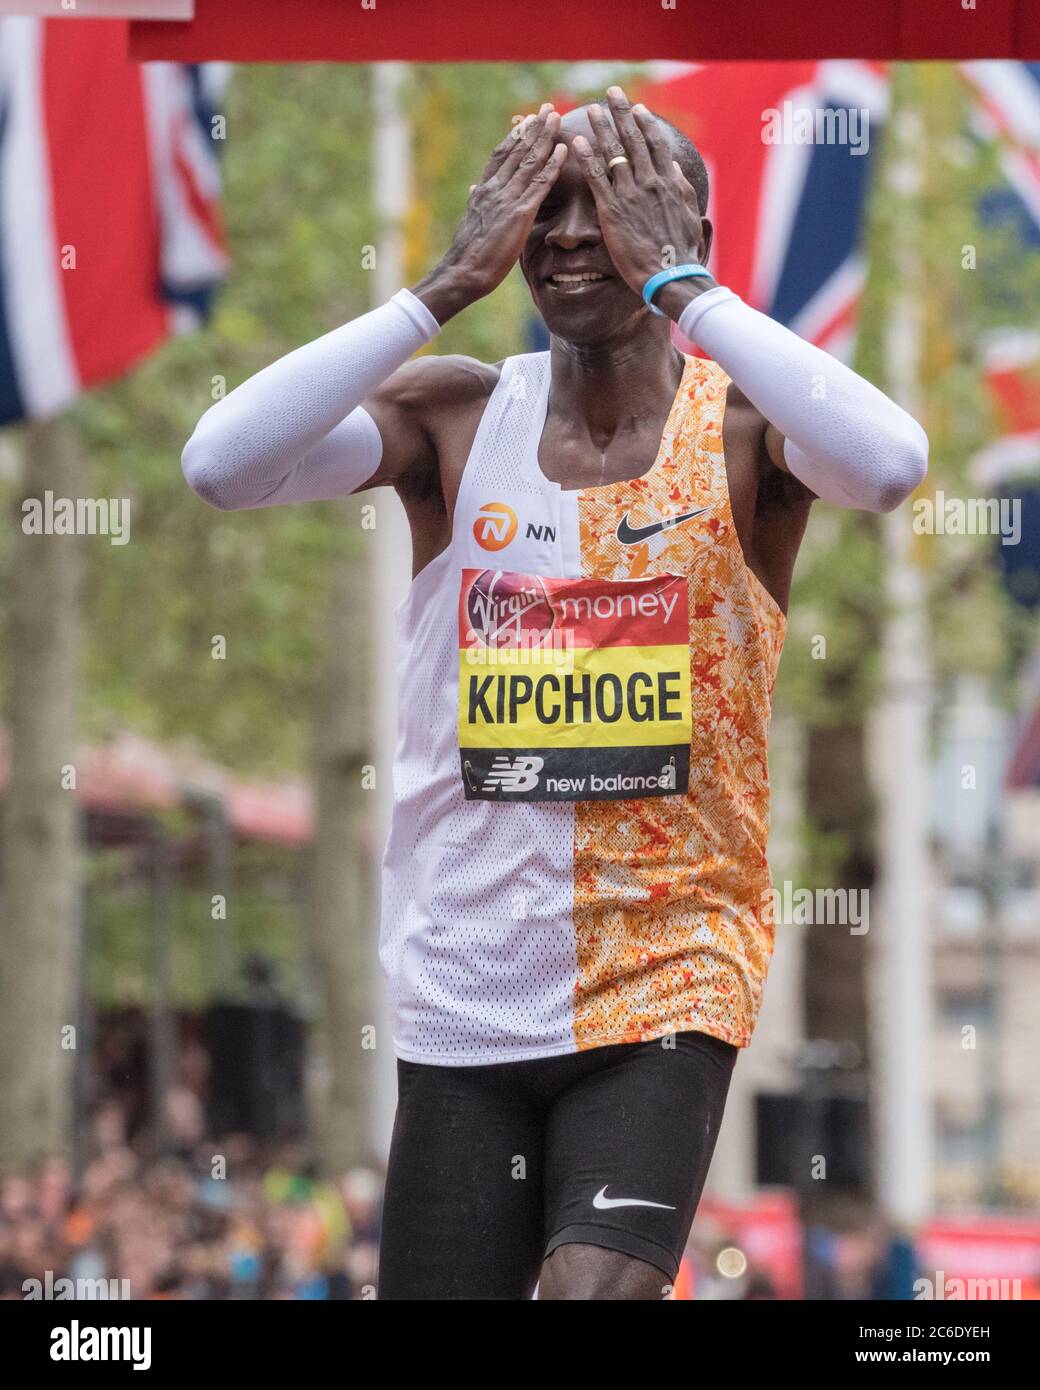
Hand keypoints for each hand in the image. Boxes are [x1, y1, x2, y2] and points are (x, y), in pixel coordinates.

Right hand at [413, 107, 566, 322]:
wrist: (463, 271)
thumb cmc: (468, 254)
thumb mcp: (472, 221)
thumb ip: (477, 202)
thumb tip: (474, 188)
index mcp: (484, 190)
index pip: (502, 155)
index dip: (516, 136)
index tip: (527, 120)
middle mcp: (495, 188)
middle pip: (517, 150)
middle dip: (534, 128)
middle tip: (548, 109)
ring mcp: (507, 199)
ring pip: (529, 161)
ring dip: (545, 138)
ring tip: (558, 118)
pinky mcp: (519, 214)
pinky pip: (539, 184)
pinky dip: (552, 165)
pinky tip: (563, 150)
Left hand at [572, 88, 709, 308]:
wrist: (670, 274)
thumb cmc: (680, 251)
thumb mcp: (687, 214)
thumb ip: (680, 188)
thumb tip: (671, 168)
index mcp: (667, 182)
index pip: (655, 144)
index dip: (645, 123)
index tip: (638, 107)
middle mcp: (649, 182)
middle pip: (633, 139)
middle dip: (621, 113)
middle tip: (611, 93)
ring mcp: (630, 194)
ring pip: (613, 152)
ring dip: (601, 127)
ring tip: (591, 109)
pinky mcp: (612, 210)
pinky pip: (596, 177)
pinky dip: (586, 156)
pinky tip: (576, 142)